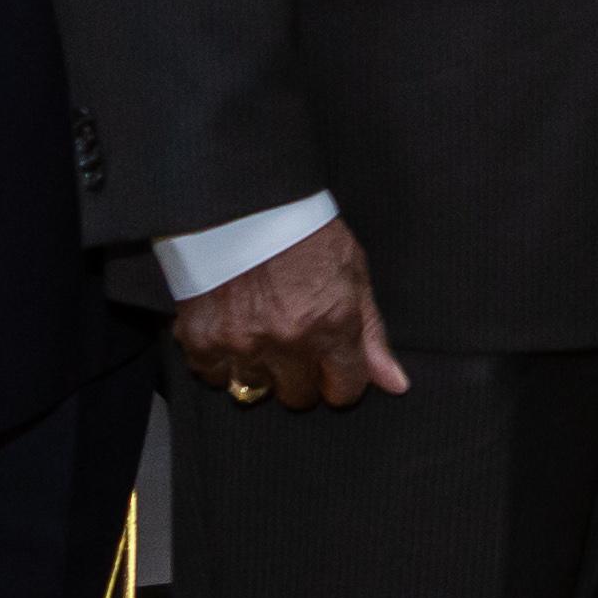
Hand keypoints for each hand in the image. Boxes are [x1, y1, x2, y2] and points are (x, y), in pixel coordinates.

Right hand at [173, 216, 411, 406]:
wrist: (246, 200)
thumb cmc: (306, 232)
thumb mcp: (354, 274)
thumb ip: (371, 334)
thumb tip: (396, 385)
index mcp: (332, 326)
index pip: (344, 392)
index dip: (341, 379)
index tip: (334, 364)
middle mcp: (288, 341)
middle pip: (299, 396)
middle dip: (302, 375)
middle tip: (294, 341)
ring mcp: (241, 343)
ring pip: (255, 390)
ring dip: (261, 369)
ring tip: (261, 332)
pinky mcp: (201, 338)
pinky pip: (213, 375)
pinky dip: (221, 360)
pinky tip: (231, 331)